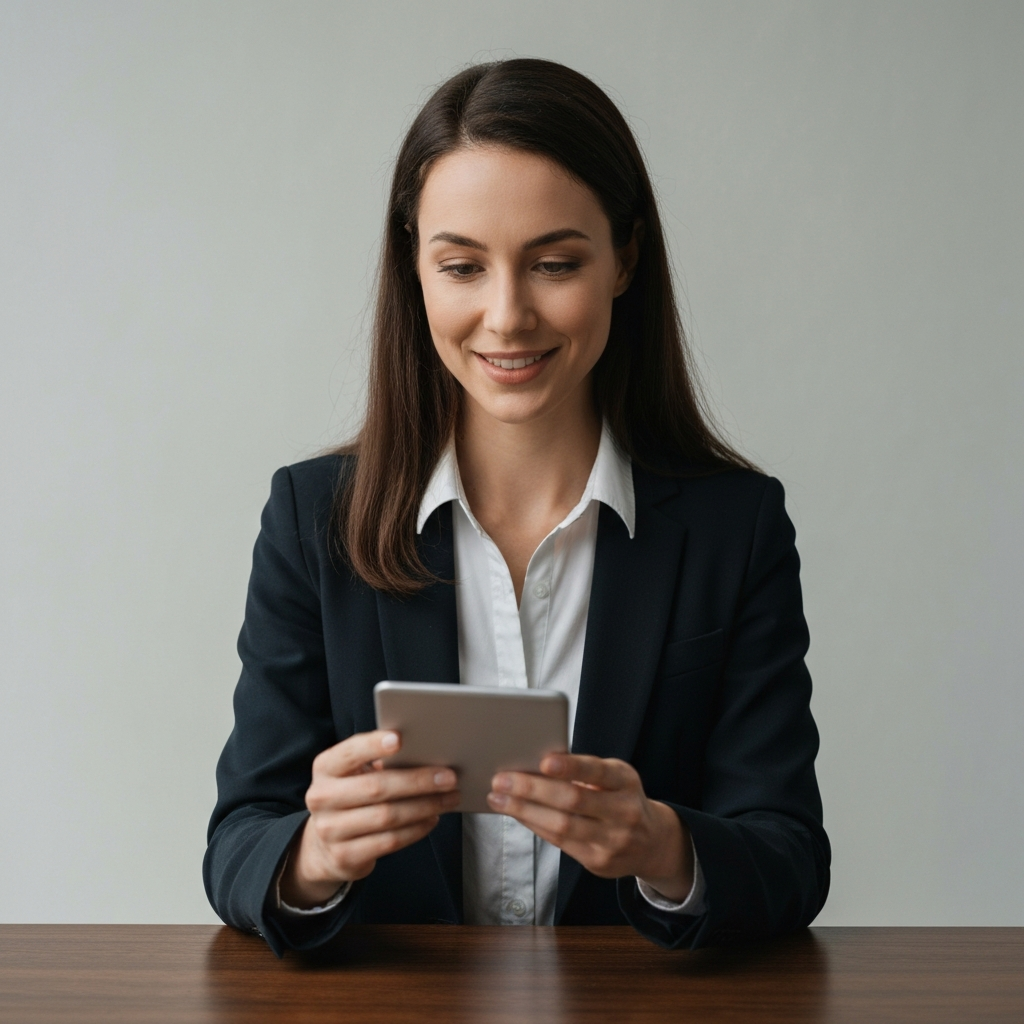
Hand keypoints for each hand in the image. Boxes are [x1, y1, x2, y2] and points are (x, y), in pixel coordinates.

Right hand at [280, 730, 459, 907]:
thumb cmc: (350, 797)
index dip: (373, 746)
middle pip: (377, 787)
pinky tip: (432, 818)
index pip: (349, 753)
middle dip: (418, 781)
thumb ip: (378, 763)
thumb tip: (424, 756)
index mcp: (325, 769)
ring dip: (425, 806)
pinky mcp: (345, 857)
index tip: (400, 739)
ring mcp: (330, 830)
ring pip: (387, 816)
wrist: (323, 846)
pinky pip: (390, 841)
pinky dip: (417, 829)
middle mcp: (322, 798)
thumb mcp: (353, 775)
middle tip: (449, 777)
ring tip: (449, 798)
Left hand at [487, 754, 693, 901]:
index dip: (571, 767)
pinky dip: (534, 825)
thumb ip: (583, 771)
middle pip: (573, 800)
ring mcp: (613, 840)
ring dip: (524, 811)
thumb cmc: (620, 798)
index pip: (598, 771)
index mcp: (625, 781)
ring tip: (498, 798)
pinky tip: (517, 814)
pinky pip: (559, 843)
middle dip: (532, 789)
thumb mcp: (613, 777)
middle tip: (501, 779)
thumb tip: (533, 765)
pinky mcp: (599, 862)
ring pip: (562, 826)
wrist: (652, 842)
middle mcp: (623, 811)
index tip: (544, 761)